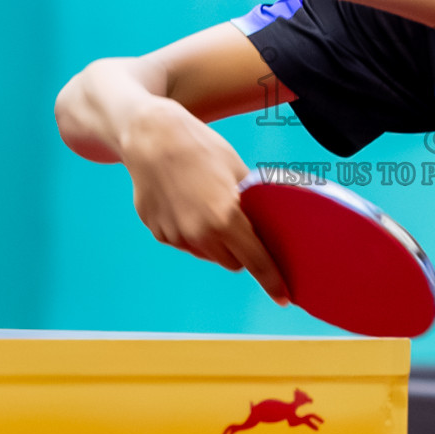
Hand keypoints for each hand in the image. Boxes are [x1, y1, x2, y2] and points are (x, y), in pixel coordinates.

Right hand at [117, 96, 289, 304]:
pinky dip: (190, 232)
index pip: (256, 261)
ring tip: (207, 205)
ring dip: (215, 242)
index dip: (272, 280)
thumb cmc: (200, 148)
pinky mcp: (158, 232)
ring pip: (207, 254)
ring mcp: (176, 236)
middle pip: (233, 262)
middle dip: (241, 252)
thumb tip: (267, 226)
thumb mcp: (237, 170)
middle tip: (241, 226)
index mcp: (226, 218)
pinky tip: (185, 203)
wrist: (150, 136)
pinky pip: (184, 242)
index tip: (284, 296)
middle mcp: (200, 234)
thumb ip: (253, 204)